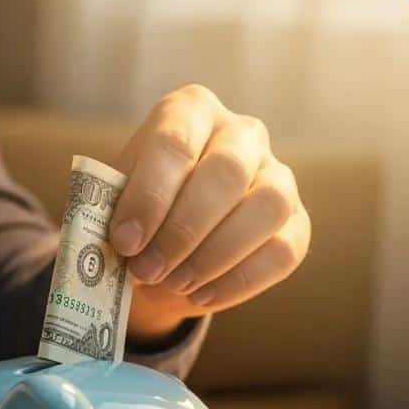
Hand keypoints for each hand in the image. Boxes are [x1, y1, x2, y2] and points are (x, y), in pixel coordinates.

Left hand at [108, 84, 310, 344]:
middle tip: (146, 270)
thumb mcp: (113, 205)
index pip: (175, 142)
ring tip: (173, 284)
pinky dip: (238, 281)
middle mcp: (242, 133)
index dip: (149, 196)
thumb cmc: (136, 215)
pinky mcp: (296, 223)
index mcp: (190, 111)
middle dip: (182, 230)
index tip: (124, 241)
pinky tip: (200, 296)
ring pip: (268, 206)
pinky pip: (282, 251)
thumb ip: (113, 215)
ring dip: (214, 255)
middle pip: (228, 171)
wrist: (164, 246)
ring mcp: (278, 175)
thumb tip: (122, 243)